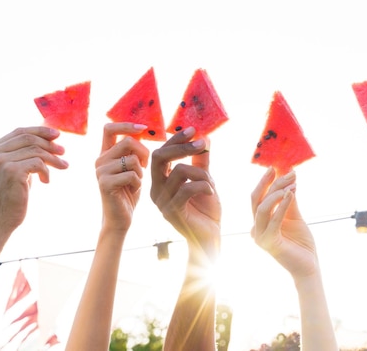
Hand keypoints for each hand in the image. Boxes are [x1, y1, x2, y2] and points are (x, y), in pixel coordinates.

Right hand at [0, 126, 67, 232]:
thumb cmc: (9, 196)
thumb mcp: (13, 170)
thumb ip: (22, 154)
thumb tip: (48, 139)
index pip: (19, 131)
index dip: (40, 131)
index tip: (57, 135)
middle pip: (29, 138)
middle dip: (49, 144)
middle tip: (63, 152)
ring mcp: (0, 161)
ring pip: (36, 150)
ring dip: (53, 158)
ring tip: (63, 166)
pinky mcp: (11, 171)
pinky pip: (38, 163)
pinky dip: (47, 171)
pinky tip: (46, 181)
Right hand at [96, 123, 148, 232]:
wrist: (120, 218)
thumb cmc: (129, 192)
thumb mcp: (133, 167)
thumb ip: (133, 150)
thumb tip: (142, 129)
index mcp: (106, 153)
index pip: (109, 128)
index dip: (127, 125)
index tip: (144, 128)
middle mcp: (100, 160)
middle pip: (127, 141)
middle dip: (144, 152)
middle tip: (146, 166)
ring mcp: (100, 171)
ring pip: (132, 159)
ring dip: (141, 171)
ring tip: (136, 181)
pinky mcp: (104, 183)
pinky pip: (132, 174)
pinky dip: (138, 183)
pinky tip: (133, 190)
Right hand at [150, 126, 220, 251]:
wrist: (210, 237)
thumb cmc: (206, 210)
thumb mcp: (204, 180)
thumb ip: (201, 161)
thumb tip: (204, 137)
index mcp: (160, 181)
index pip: (160, 153)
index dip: (175, 139)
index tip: (193, 130)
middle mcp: (155, 190)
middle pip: (160, 157)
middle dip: (182, 147)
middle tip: (202, 144)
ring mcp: (161, 202)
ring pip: (179, 171)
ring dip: (202, 174)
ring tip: (211, 184)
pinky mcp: (171, 212)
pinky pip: (187, 188)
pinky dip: (204, 186)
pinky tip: (211, 192)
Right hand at [251, 167, 316, 278]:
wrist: (309, 266)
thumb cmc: (302, 243)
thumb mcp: (295, 217)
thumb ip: (288, 200)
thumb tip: (289, 179)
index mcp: (260, 222)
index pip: (258, 197)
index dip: (267, 182)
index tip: (277, 168)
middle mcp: (256, 228)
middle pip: (257, 200)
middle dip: (269, 183)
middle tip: (284, 171)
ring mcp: (259, 237)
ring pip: (262, 208)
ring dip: (276, 193)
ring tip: (291, 184)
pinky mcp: (268, 243)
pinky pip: (273, 220)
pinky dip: (281, 206)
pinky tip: (291, 195)